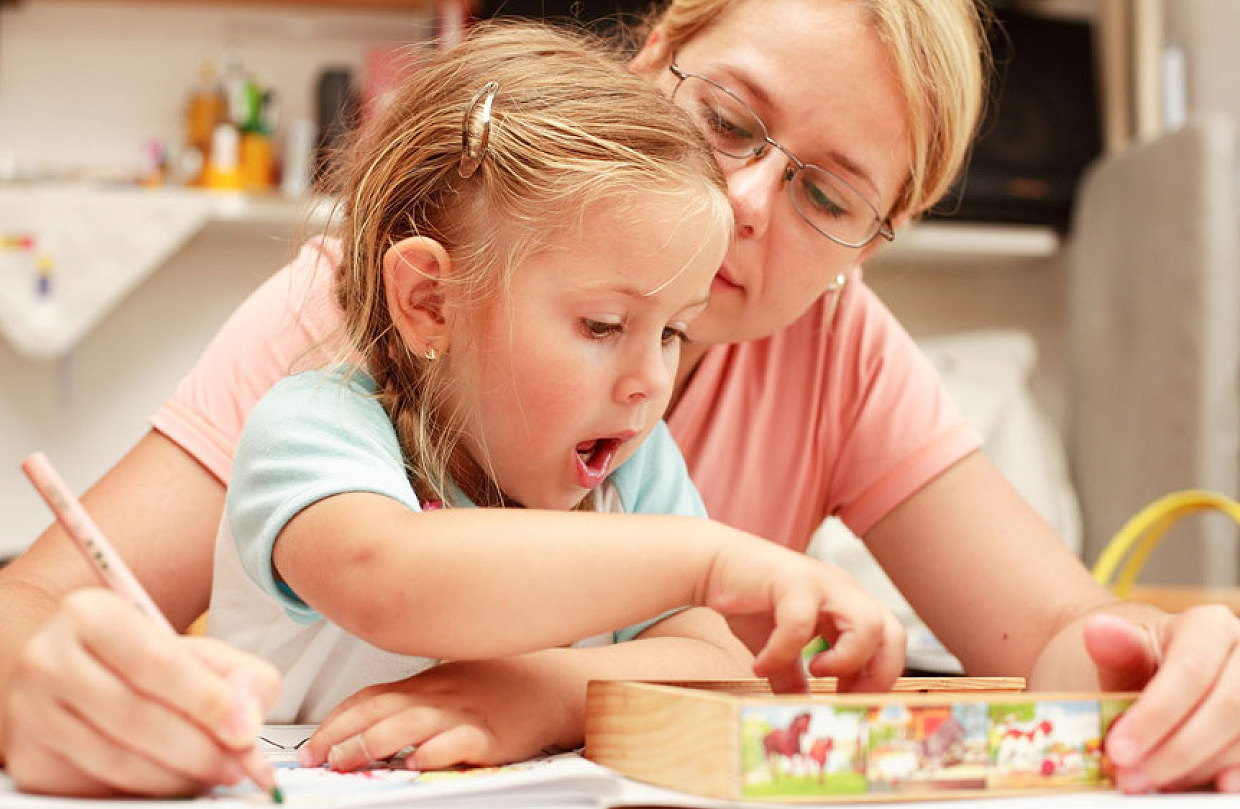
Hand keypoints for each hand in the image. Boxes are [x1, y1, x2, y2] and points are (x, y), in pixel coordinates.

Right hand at [3, 588, 278, 796]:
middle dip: (200, 749)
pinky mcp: (30, 758)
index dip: (206, 700)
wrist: (72, 678)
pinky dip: (145, 790)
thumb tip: (247, 714)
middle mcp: (49, 659)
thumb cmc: (140, 663)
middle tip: (239, 764)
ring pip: (116, 759)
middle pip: (136, 717)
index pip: (155, 661)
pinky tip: (175, 780)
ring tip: (215, 773)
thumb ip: (236, 674)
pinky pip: (96, 785)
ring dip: (177, 776)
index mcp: (91, 614)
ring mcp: (31, 711)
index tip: (244, 730)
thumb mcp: (194, 652)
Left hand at [300, 655, 574, 771]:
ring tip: (352, 759)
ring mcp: (465, 711)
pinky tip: (419, 761)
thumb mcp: (450, 681)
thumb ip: (412, 696)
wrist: (554, 683)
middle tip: (319, 757)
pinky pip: (462, 740)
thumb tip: (366, 719)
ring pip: (413, 722)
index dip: (337, 720)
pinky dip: (439, 750)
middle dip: (345, 734)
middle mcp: (439, 694)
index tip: (312, 744)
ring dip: (377, 741)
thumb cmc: (500, 685)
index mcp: (425, 682)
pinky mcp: (494, 733)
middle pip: (383, 710)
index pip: (370, 697)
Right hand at [702, 536, 904, 693]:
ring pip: (867, 623)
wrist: (717, 566)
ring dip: (845, 659)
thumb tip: (801, 712)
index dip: (878, 678)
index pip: (890, 643)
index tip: (848, 702)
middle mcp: (844, 592)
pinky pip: (800, 623)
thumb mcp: (779, 650)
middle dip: (876, 674)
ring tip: (814, 671)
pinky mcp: (791, 579)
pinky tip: (761, 665)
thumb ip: (795, 678)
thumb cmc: (752, 604)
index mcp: (848, 607)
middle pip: (893, 632)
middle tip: (843, 695)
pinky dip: (782, 652)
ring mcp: (822, 583)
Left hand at [1087, 608, 1239, 792]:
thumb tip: (1099, 630)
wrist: (1146, 675)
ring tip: (1145, 782)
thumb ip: (1114, 651)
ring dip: (1196, 769)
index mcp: (1209, 625)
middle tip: (1130, 778)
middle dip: (1177, 750)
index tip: (1118, 749)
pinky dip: (1233, 776)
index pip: (1191, 670)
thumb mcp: (1116, 655)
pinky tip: (1214, 787)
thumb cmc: (1131, 664)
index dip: (1157, 715)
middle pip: (1228, 707)